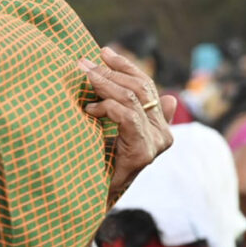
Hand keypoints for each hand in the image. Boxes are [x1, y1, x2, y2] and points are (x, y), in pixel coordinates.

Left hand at [80, 47, 175, 202]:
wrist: (90, 195)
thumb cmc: (96, 160)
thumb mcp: (109, 128)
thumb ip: (123, 108)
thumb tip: (141, 86)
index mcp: (158, 124)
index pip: (146, 85)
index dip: (126, 65)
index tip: (103, 51)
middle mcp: (163, 132)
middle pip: (141, 88)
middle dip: (109, 72)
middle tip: (83, 63)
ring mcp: (156, 143)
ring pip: (132, 99)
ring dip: (104, 84)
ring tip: (82, 77)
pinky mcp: (144, 152)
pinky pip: (127, 117)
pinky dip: (107, 107)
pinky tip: (90, 109)